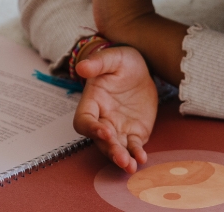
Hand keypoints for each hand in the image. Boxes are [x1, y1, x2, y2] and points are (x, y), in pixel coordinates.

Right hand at [73, 46, 156, 173]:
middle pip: (100, 140)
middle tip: (121, 157)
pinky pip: (133, 147)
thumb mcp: (112, 57)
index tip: (104, 131)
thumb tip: (80, 67)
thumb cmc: (122, 61)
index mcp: (92, 101)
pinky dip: (137, 154)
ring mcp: (118, 128)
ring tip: (130, 166)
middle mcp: (102, 119)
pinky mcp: (134, 132)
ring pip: (116, 148)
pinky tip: (142, 158)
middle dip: (110, 150)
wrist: (141, 69)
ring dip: (121, 158)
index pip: (84, 120)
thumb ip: (98, 62)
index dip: (91, 128)